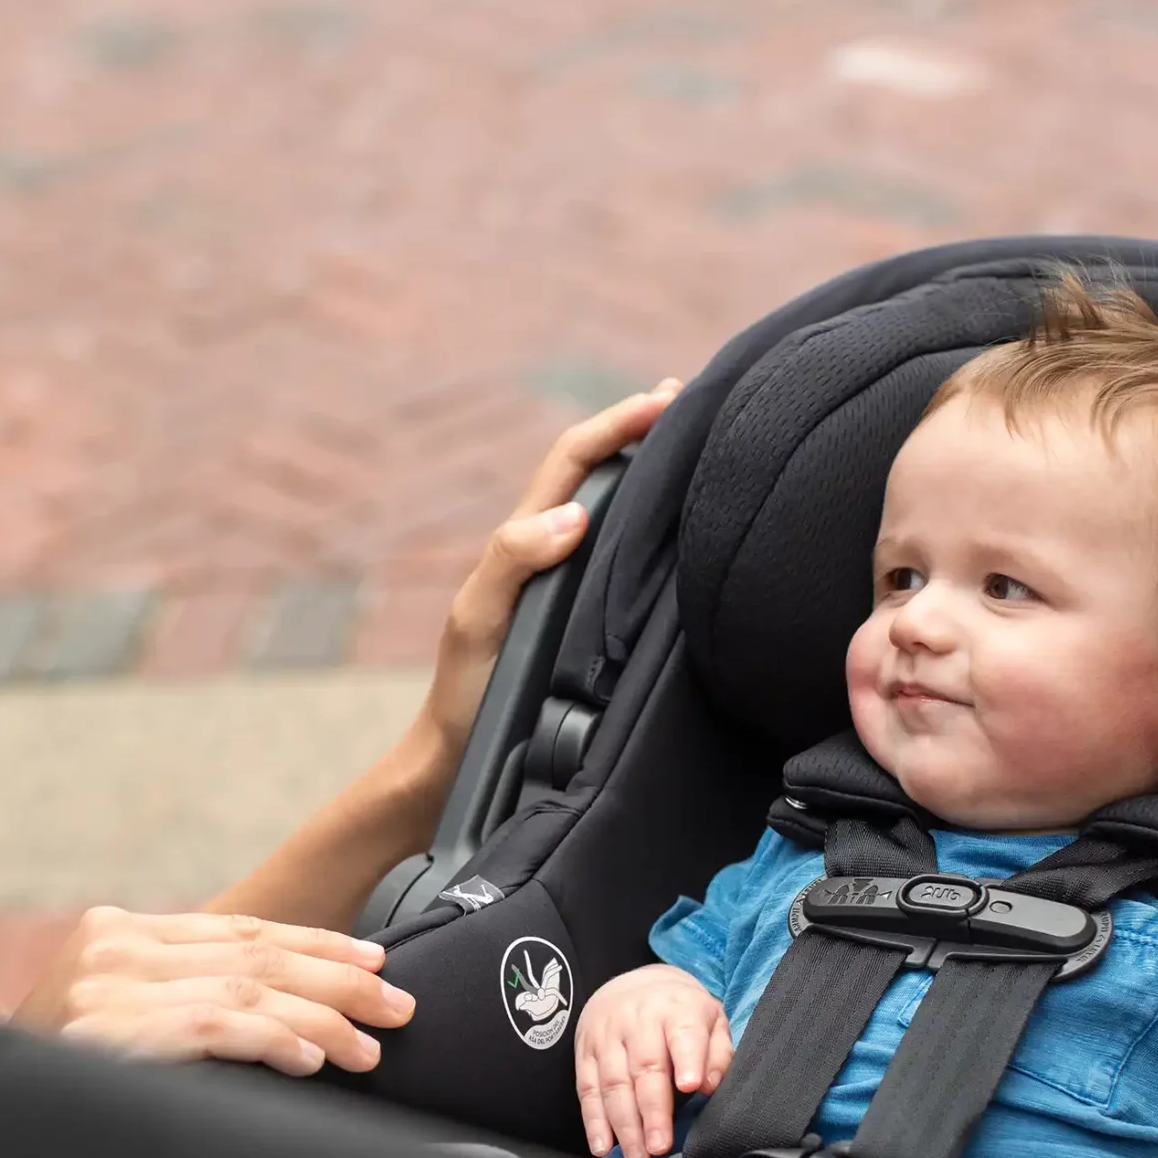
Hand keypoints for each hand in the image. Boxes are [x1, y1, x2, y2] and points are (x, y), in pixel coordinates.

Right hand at [13, 907, 413, 1076]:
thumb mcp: (115, 1012)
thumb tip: (281, 1004)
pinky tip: (312, 1058)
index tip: (373, 963)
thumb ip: (179, 992)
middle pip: (254, 956)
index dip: (315, 945)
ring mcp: (111, 985)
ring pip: (246, 990)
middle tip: (397, 1006)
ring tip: (368, 1048)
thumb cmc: (56, 1072)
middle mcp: (117, 946)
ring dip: (320, 1020)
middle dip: (338, 981)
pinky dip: (274, 1041)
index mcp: (122, 930)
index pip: (240, 930)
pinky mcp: (112, 1029)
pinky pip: (215, 1028)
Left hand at [413, 379, 683, 764]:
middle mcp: (552, 551)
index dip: (618, 423)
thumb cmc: (467, 693)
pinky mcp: (586, 619)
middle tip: (695, 396)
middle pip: (599, 469)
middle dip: (641, 427)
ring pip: (614, 508)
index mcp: (527, 540)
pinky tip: (689, 527)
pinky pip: (625, 556)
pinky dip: (656, 523)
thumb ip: (512, 561)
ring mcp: (569, 583)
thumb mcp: (477, 619)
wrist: (458, 760)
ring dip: (651, 468)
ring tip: (698, 440)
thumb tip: (573, 516)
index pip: (576, 461)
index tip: (667, 398)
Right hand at [572, 963, 730, 1157]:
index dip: (688, 1060)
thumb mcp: (710, 1019)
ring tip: (637, 1155)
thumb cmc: (678, 1011)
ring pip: (613, 1083)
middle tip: (660, 1145)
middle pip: (644, 1068)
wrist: (633, 984)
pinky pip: (586, 1089)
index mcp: (676, 1009)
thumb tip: (709, 1084)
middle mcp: (638, 1020)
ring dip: (624, 1125)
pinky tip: (602, 1145)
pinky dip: (593, 1121)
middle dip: (652, 1111)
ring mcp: (606, 1036)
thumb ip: (718, 1053)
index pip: (682, 1035)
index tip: (691, 1086)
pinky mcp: (584, 1051)